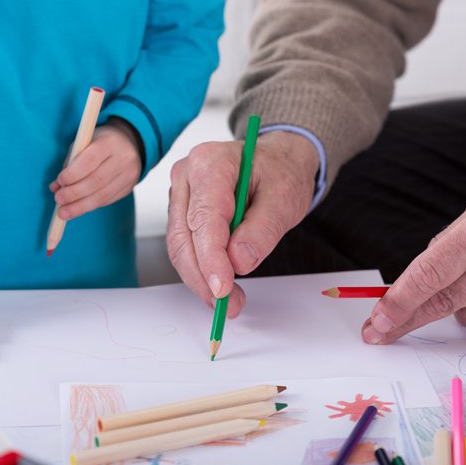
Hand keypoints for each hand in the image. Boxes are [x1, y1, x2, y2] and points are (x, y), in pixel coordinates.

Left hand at [50, 120, 141, 219]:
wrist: (127, 145)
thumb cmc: (99, 144)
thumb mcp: (83, 144)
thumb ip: (70, 164)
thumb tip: (56, 187)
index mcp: (109, 143)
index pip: (90, 160)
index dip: (73, 173)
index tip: (60, 181)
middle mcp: (123, 159)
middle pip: (97, 181)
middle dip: (74, 193)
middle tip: (58, 199)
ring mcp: (129, 175)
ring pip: (103, 195)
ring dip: (80, 206)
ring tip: (64, 212)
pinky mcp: (128, 188)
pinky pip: (107, 200)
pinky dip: (89, 205)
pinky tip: (77, 208)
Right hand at [167, 131, 318, 316]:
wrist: (278, 161)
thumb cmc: (281, 171)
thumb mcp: (285, 197)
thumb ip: (263, 229)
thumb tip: (239, 260)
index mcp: (211, 163)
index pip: (203, 218)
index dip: (211, 258)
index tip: (222, 287)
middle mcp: (187, 175)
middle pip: (184, 236)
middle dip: (203, 276)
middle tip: (228, 303)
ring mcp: (182, 193)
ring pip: (180, 245)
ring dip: (201, 278)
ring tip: (229, 300)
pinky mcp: (183, 211)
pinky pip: (186, 246)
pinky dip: (201, 269)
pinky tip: (220, 284)